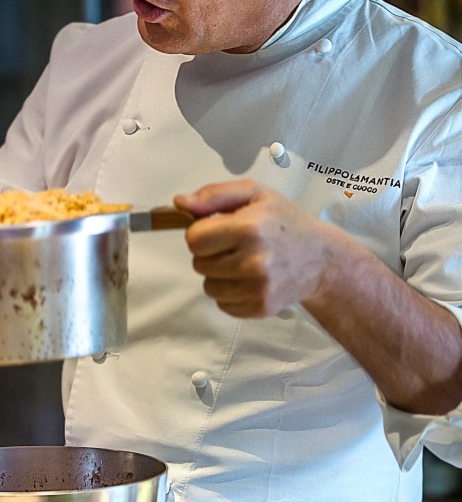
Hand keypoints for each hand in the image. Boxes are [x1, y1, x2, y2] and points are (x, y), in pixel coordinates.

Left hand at [174, 180, 334, 317]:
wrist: (320, 258)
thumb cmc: (285, 222)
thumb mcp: (254, 194)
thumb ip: (214, 195)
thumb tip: (180, 203)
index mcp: (249, 228)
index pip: (194, 239)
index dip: (201, 233)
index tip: (218, 230)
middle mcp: (254, 261)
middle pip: (199, 263)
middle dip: (212, 253)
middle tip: (236, 246)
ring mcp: (258, 288)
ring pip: (208, 287)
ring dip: (219, 275)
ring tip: (244, 263)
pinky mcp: (260, 307)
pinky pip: (222, 304)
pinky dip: (231, 293)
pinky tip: (250, 280)